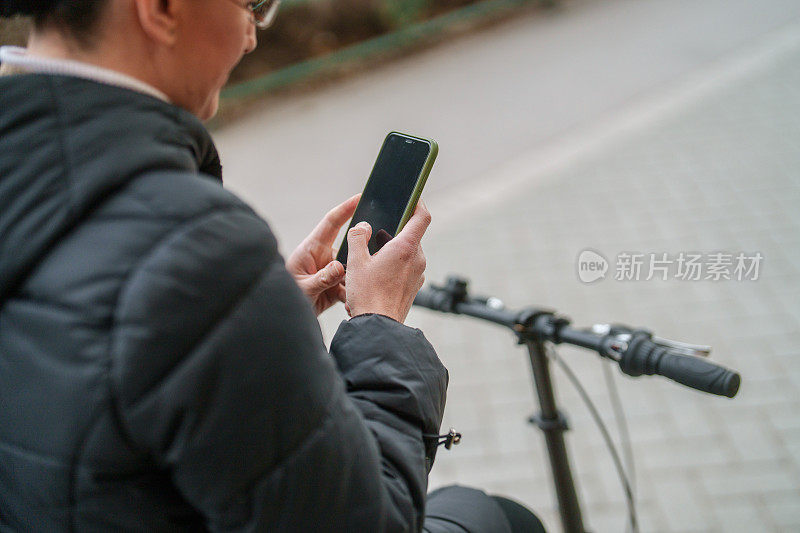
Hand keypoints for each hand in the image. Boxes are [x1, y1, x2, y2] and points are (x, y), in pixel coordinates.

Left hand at [287, 194, 359, 314]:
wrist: (282, 316)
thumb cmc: (285, 296)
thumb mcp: (304, 288)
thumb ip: (322, 278)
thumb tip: (340, 267)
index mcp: (311, 249)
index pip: (331, 223)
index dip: (346, 209)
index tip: (360, 197)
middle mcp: (323, 257)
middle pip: (348, 248)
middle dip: (359, 254)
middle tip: (368, 263)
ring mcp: (330, 271)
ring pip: (352, 270)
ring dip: (355, 280)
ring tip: (350, 293)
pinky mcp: (334, 286)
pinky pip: (350, 286)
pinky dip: (352, 295)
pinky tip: (349, 304)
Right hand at [345, 202, 430, 322]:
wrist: (378, 327)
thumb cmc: (368, 295)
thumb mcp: (355, 261)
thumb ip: (357, 237)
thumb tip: (362, 226)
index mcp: (406, 247)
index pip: (422, 217)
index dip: (418, 203)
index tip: (411, 197)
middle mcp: (418, 259)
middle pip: (411, 235)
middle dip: (394, 232)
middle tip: (375, 236)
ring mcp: (418, 274)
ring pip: (408, 253)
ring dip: (392, 251)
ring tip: (371, 262)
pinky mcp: (414, 287)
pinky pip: (407, 269)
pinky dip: (394, 267)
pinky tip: (376, 277)